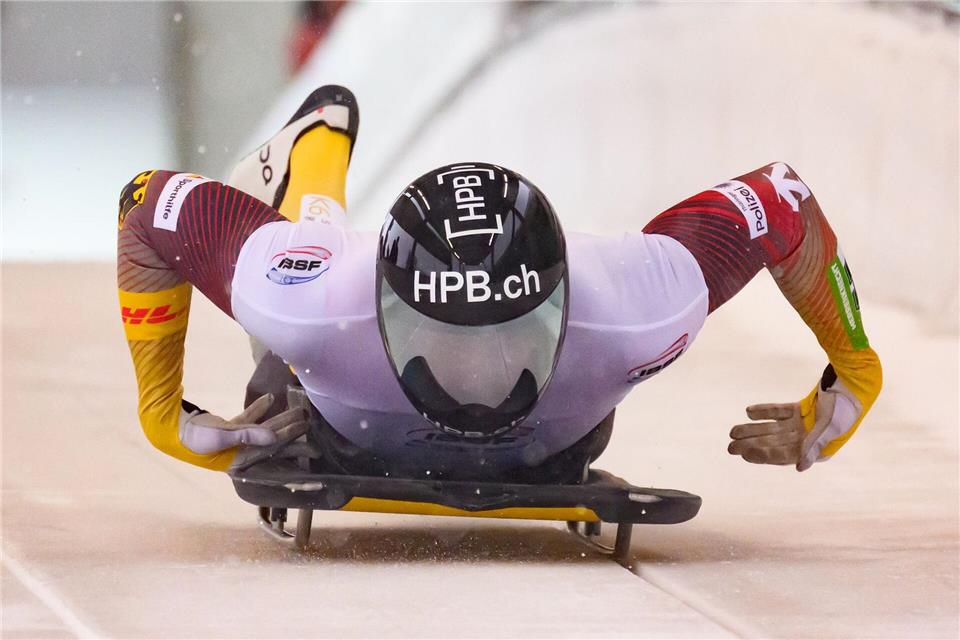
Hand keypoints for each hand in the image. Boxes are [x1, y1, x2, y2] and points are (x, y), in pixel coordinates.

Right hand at [179, 393, 306, 454]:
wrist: (171, 430)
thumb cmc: (195, 438)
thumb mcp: (222, 436)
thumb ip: (249, 434)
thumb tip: (275, 437)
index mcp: (243, 459)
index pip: (274, 448)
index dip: (292, 441)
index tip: (310, 435)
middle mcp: (242, 452)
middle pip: (273, 440)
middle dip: (292, 432)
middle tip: (311, 422)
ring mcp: (235, 441)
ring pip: (264, 429)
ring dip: (280, 419)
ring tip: (298, 409)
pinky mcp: (228, 429)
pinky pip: (248, 420)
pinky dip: (258, 410)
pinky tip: (271, 398)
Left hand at [728, 370, 861, 470]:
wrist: (855, 382)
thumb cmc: (846, 408)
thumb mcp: (831, 428)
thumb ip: (814, 446)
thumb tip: (801, 467)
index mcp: (817, 449)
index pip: (784, 455)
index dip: (763, 455)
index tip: (745, 454)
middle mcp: (809, 439)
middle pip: (774, 442)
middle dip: (752, 444)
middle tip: (730, 446)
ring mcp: (805, 423)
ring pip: (773, 428)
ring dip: (753, 429)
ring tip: (733, 431)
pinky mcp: (802, 409)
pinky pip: (779, 412)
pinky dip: (765, 412)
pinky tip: (748, 412)